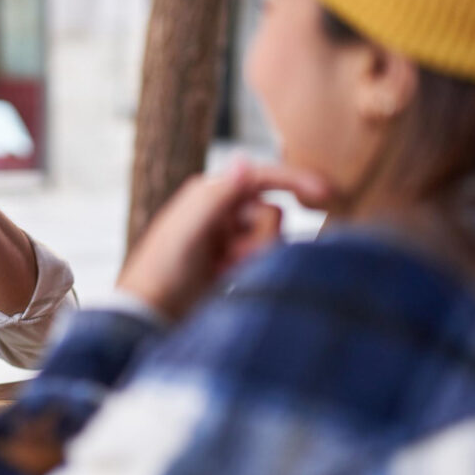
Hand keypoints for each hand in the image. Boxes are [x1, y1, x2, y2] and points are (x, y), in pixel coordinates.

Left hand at [116, 161, 330, 319]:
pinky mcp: (233, 264)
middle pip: (272, 213)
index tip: (325, 194)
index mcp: (209, 194)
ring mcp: (229, 238)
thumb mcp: (188, 231)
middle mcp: (221, 211)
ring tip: (224, 271)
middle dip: (260, 238)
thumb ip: (217, 197)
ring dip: (255, 256)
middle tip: (229, 258)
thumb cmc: (161, 270)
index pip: (262, 178)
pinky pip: (265, 259)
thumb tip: (243, 159)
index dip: (295, 181)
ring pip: (272, 238)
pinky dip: (253, 268)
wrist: (149, 315)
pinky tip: (227, 278)